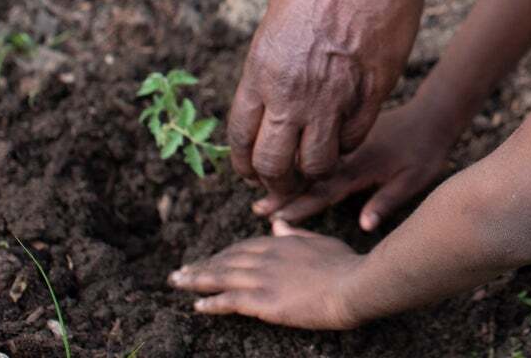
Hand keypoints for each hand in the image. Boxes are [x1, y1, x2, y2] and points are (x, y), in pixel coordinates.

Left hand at [169, 221, 364, 328]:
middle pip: (226, 260)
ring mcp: (263, 278)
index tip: (209, 259)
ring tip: (178, 283)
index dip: (223, 254)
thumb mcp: (319, 241)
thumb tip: (277, 224)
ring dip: (197, 280)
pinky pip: (229, 300)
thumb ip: (295, 233)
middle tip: (181, 272)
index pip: (243, 247)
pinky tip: (198, 306)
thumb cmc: (345, 264)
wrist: (353, 284)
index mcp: (281, 242)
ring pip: (221, 277)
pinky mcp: (263, 300)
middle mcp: (267, 257)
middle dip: (202, 265)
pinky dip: (211, 302)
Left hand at [228, 0, 425, 195]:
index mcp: (261, 71)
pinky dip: (347, 143)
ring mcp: (333, 96)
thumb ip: (272, 67)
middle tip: (285, 182)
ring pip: (317, 163)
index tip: (253, 172)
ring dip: (315, 170)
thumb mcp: (277, 22)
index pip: (241, 139)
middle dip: (276, 182)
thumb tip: (272, 97)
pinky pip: (354, 138)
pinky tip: (346, 133)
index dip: (245, 165)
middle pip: (274, 165)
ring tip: (318, 163)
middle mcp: (292, 92)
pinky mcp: (371, 92)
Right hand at [251, 99, 457, 230]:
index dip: (301, 205)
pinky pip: (318, 145)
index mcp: (361, 167)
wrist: (433, 114)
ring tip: (258, 183)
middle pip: (309, 175)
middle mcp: (349, 154)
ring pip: (309, 158)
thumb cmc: (426, 152)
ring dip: (285, 171)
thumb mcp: (413, 180)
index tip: (276, 216)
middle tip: (256, 206)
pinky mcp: (348, 135)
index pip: (325, 190)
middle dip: (282, 190)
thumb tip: (364, 226)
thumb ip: (386, 201)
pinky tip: (282, 160)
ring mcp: (346, 143)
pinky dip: (299, 154)